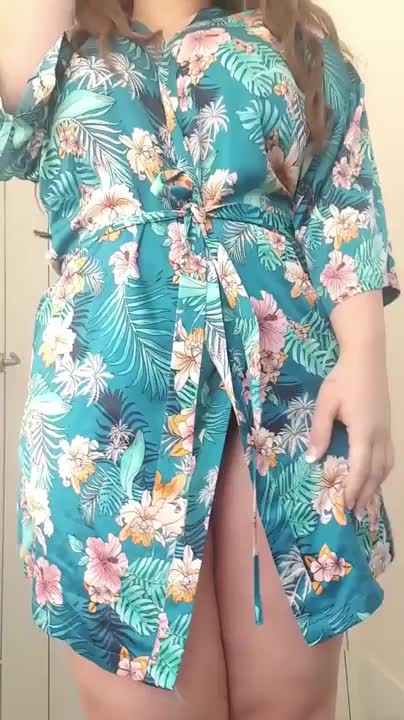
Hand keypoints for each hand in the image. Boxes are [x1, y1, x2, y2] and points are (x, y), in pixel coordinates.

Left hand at [307, 350, 393, 517]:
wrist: (366, 358)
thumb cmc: (342, 379)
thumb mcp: (325, 404)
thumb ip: (319, 432)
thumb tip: (313, 459)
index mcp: (363, 432)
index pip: (360, 469)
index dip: (353, 490)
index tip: (345, 506)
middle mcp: (379, 435)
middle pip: (376, 473)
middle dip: (366, 494)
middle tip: (354, 512)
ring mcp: (386, 430)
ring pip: (386, 465)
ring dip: (376, 485)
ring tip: (365, 500)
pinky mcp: (387, 425)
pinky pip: (389, 455)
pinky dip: (382, 471)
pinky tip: (375, 475)